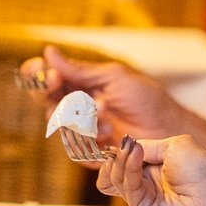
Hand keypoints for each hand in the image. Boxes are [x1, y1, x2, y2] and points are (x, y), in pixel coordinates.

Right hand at [26, 46, 205, 144]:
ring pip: (60, 125)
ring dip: (81, 117)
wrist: (168, 128)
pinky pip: (75, 146)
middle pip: (45, 101)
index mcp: (78, 84)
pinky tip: (109, 131)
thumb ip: (80, 70)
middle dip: (54, 96)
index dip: (37, 75)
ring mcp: (81, 130)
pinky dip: (91, 137)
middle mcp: (74, 106)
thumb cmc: (146, 98)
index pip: (44, 77)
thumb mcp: (114, 77)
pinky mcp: (89, 152)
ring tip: (105, 110)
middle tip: (67, 90)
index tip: (46, 73)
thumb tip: (49, 53)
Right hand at [94, 134, 205, 205]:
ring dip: (122, 160)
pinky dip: (129, 169)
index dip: (120, 150)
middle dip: (116, 156)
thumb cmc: (203, 174)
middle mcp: (146, 184)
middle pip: (115, 170)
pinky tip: (136, 156)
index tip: (121, 141)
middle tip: (124, 146)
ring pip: (116, 178)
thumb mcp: (174, 146)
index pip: (125, 159)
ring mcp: (142, 198)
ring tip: (132, 149)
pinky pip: (127, 189)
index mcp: (153, 168)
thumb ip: (148, 146)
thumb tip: (126, 146)